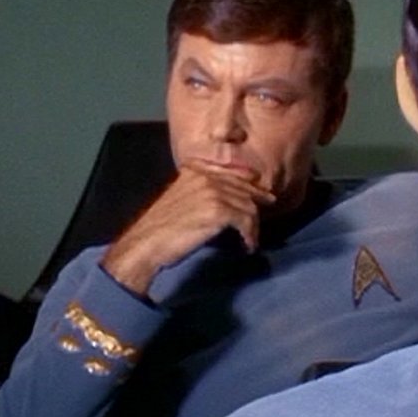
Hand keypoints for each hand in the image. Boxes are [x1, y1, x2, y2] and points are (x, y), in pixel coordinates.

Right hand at [100, 161, 276, 295]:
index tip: (260, 191)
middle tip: (270, 206)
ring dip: (252, 225)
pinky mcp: (219, 211)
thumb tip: (225, 201)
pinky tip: (247, 245)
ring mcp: (213, 192)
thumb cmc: (159, 228)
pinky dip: (249, 235)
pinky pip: (246, 221)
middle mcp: (205, 177)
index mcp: (195, 170)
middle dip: (257, 200)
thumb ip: (200, 192)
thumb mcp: (179, 199)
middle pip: (243, 188)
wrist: (147, 243)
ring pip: (248, 206)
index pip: (231, 172)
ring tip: (251, 238)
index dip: (248, 182)